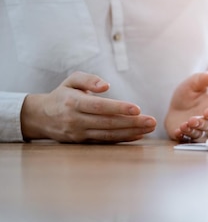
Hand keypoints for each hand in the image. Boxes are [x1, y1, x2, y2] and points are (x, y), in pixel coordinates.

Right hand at [20, 71, 156, 142]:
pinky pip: (105, 142)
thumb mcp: (71, 80)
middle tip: (152, 121)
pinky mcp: (83, 142)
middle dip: (132, 123)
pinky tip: (138, 136)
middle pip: (107, 123)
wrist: (40, 117)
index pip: (99, 106)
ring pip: (108, 135)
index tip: (137, 108)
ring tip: (149, 129)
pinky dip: (122, 139)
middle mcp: (76, 120)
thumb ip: (88, 79)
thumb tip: (105, 86)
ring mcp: (79, 134)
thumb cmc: (62, 95)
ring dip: (131, 133)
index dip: (118, 108)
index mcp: (73, 102)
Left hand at [165, 72, 207, 141]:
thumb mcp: (194, 83)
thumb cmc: (190, 94)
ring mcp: (197, 130)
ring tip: (183, 126)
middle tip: (193, 120)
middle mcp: (207, 121)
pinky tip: (177, 132)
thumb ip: (203, 80)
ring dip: (191, 131)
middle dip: (201, 123)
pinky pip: (186, 138)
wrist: (177, 105)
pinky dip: (182, 136)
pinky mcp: (186, 135)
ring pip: (198, 133)